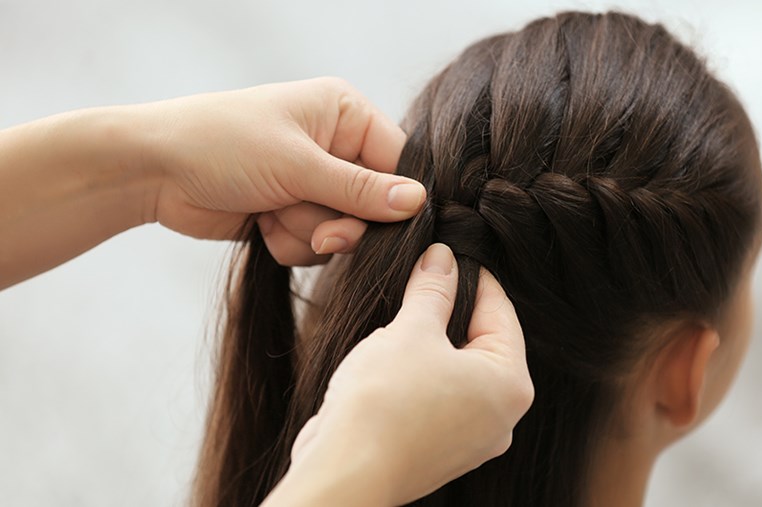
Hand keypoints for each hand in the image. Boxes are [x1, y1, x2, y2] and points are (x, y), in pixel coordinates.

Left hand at [140, 77, 423, 263]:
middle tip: (319, 232)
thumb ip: (360, 190)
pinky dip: (290, 242)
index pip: (399, 161)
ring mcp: (312, 181)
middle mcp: (335, 146)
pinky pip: (316, 244)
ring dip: (309, 233)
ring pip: (345, 230)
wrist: (152, 172)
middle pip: (375, 204)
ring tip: (272, 214)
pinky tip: (261, 224)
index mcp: (344, 114)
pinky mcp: (292, 212)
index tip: (382, 224)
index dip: (395, 198)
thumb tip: (418, 202)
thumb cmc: (221, 145)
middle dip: (341, 223)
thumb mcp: (297, 165)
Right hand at [261, 244, 534, 506]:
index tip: (446, 254)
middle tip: (418, 279)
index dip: (471, 276)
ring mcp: (470, 439)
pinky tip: (390, 363)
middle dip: (449, 310)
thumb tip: (443, 258)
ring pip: (456, 371)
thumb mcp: (412, 330)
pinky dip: (419, 376)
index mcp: (511, 385)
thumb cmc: (384, 403)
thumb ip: (433, 290)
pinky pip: (436, 399)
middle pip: (481, 342)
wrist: (344, 472)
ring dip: (430, 343)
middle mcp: (500, 417)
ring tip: (398, 320)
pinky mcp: (438, 451)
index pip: (501, 311)